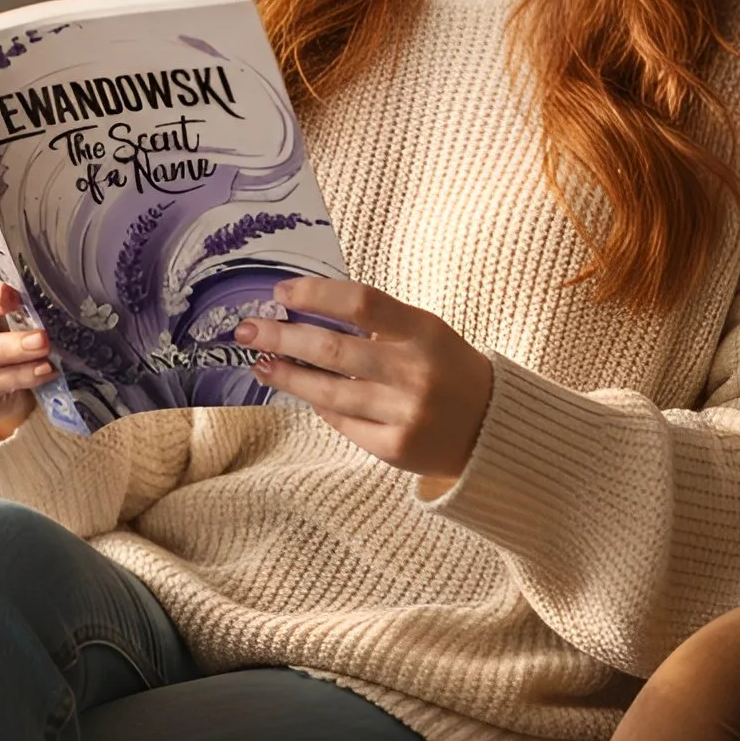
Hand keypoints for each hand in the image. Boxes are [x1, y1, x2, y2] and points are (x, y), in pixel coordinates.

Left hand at [235, 276, 492, 494]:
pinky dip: (319, 404)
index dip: (315, 294)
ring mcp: (404, 413)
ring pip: (328, 392)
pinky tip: (300, 391)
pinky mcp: (394, 448)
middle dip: (282, 337)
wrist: (492, 427)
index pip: (360, 303)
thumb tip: (303, 311)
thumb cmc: (445, 367)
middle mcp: (415, 372)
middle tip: (247, 330)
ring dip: (287, 376)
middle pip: (333, 350)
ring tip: (260, 363)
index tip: (280, 292)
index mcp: (423, 331)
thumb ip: (375, 323)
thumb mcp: (423, 332)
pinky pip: (342, 422)